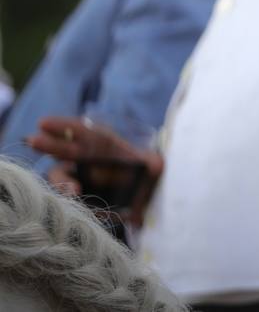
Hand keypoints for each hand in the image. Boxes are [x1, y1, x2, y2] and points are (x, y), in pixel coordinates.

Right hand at [29, 116, 162, 223]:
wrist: (143, 203)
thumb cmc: (145, 177)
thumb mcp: (153, 168)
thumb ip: (154, 165)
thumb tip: (156, 166)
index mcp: (101, 145)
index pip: (80, 131)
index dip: (62, 126)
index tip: (43, 124)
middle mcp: (86, 159)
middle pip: (63, 150)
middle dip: (49, 145)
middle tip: (33, 141)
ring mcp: (79, 178)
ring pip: (61, 176)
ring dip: (62, 181)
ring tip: (73, 190)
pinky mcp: (79, 198)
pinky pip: (67, 198)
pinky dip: (68, 200)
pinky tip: (75, 203)